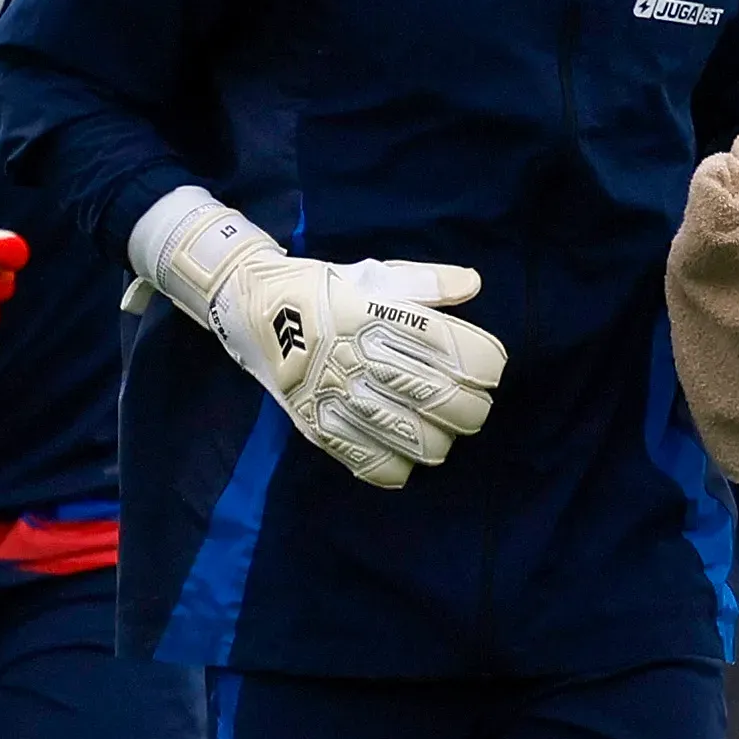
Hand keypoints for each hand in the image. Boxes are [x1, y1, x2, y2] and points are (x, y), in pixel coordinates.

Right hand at [142, 197, 506, 488]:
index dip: (488, 367)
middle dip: (474, 409)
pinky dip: (400, 465)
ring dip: (441, 439)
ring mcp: (341, 397)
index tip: (488, 368)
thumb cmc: (322, 289)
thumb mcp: (372, 273)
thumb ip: (426, 283)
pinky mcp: (319, 426)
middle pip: (450, 404)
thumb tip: (473, 283)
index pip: (462, 355)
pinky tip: (401, 449)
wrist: (250, 308)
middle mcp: (364, 359)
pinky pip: (377, 465)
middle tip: (468, 404)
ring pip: (421, 442)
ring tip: (436, 428)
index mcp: (383, 317)